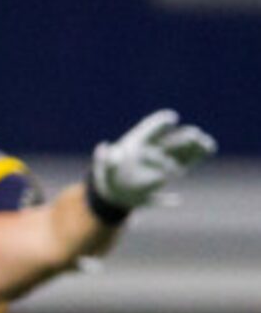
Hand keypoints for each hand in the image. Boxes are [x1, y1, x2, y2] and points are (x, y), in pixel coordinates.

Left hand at [91, 109, 217, 212]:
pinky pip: (185, 163)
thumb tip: (105, 148)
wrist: (114, 193)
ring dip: (194, 146)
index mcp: (135, 142)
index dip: (159, 124)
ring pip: (181, 150)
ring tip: (208, 142)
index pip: (148, 130)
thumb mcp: (103, 171)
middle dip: (181, 138)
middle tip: (194, 135)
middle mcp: (152, 148)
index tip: (171, 119)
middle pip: (169, 141)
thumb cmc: (108, 177)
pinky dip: (195, 156)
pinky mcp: (169, 171)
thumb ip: (105, 161)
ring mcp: (162, 159)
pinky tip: (208, 148)